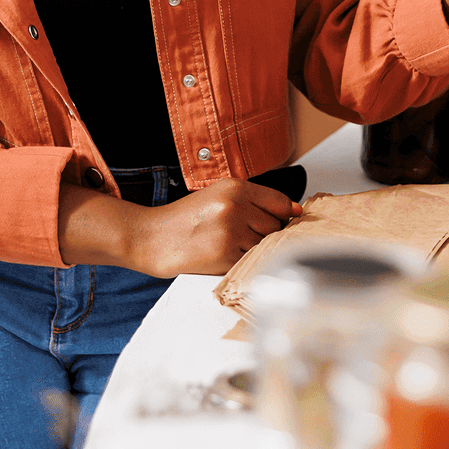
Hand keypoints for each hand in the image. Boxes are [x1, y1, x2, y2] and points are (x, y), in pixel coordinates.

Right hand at [59, 177, 302, 275]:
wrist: (153, 237)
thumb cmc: (186, 219)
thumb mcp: (218, 196)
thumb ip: (253, 201)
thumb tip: (294, 212)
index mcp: (236, 187)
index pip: (281, 202)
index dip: (285, 215)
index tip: (285, 222)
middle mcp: (235, 205)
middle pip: (276, 226)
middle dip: (265, 234)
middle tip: (242, 235)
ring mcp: (231, 230)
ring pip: (265, 245)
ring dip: (254, 249)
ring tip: (230, 244)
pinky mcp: (225, 254)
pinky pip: (250, 261)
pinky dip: (242, 262)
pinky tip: (224, 255)